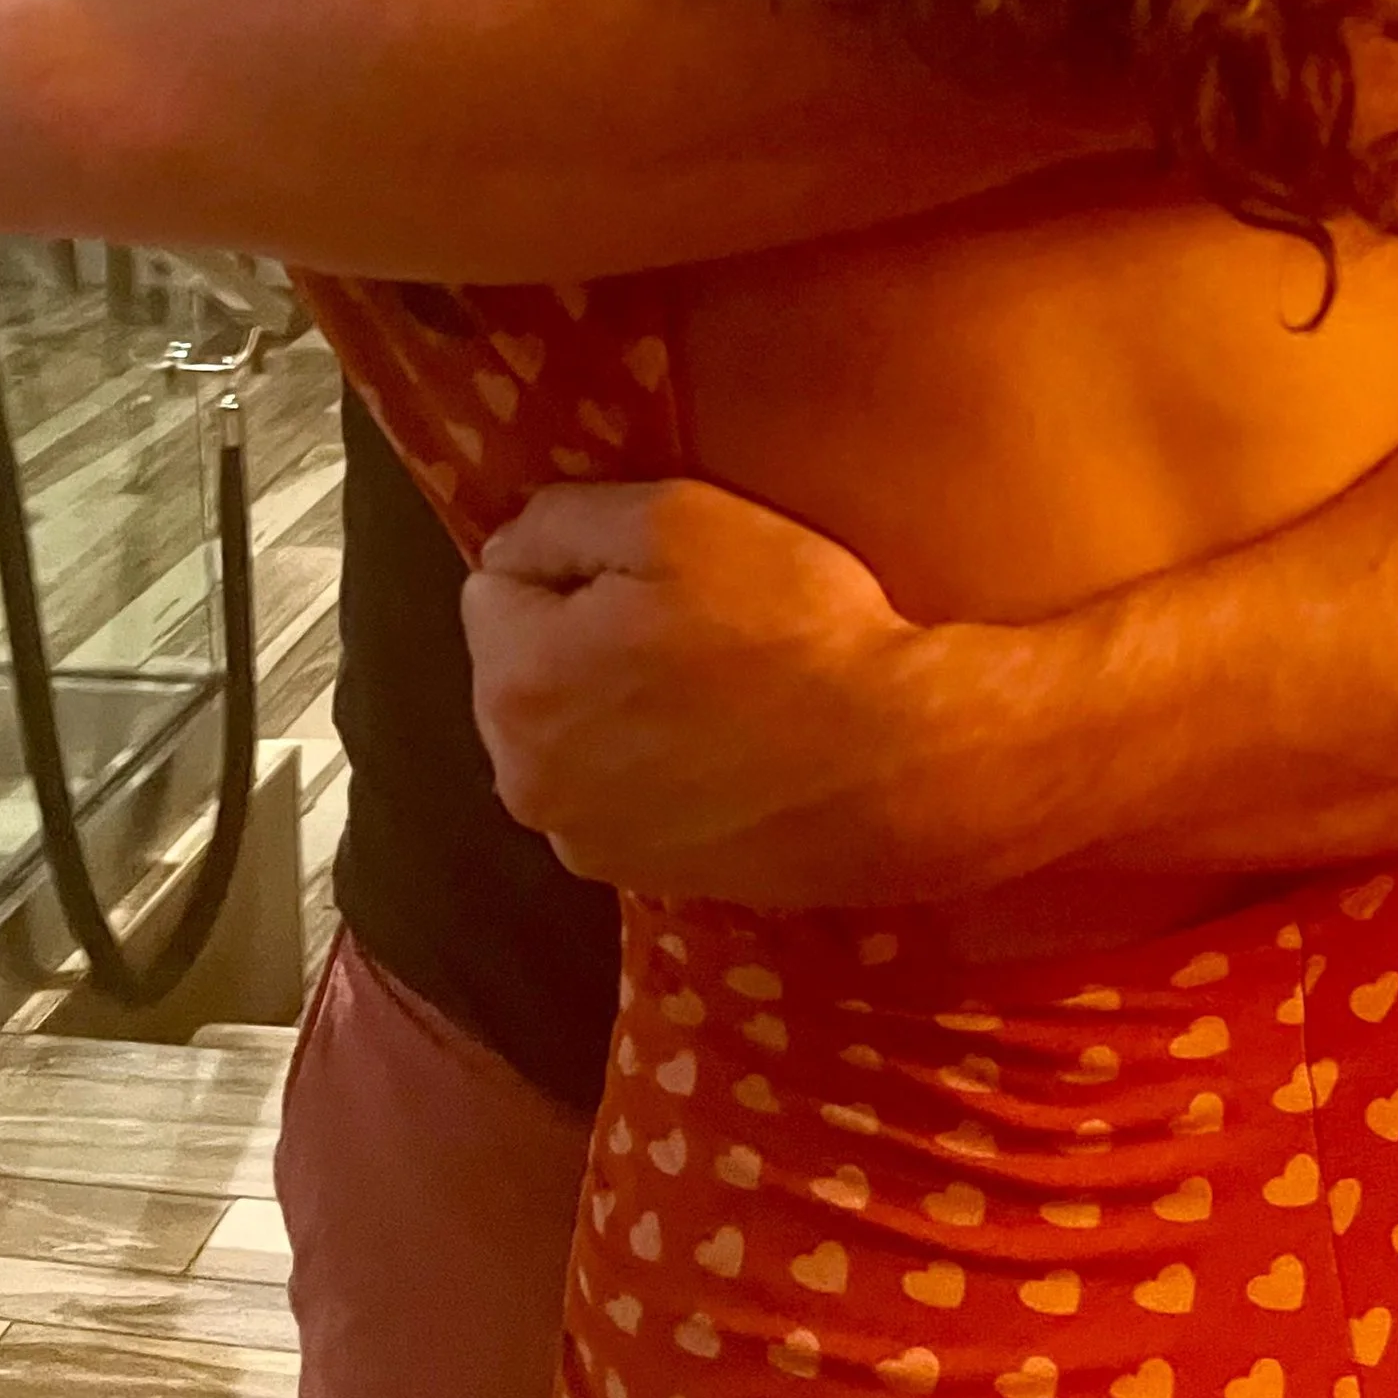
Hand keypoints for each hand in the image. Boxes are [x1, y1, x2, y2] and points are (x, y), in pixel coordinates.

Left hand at [463, 479, 1010, 905]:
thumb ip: (560, 519)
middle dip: (580, 635)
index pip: (498, 580)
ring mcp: (581, 840)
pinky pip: (620, 790)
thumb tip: (509, 548)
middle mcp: (522, 778)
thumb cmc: (790, 627)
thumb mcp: (673, 518)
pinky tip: (725, 747)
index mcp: (514, 683)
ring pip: (571, 729)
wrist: (899, 761)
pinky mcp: (641, 880)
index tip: (663, 571)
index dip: (581, 559)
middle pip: (524, 662)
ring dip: (613, 703)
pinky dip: (652, 766)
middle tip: (693, 624)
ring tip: (715, 687)